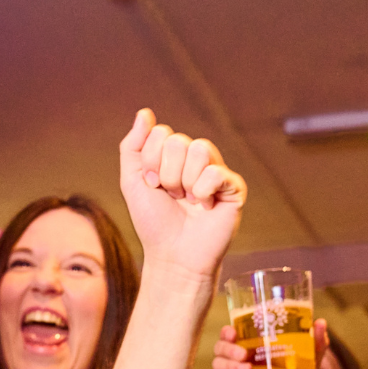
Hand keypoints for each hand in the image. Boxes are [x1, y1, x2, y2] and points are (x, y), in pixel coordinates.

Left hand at [119, 109, 245, 281]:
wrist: (173, 255)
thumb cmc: (154, 223)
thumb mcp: (133, 181)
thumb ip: (133, 146)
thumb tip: (145, 112)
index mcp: (173, 156)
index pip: (161, 133)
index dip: (151, 160)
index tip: (153, 185)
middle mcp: (196, 160)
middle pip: (178, 141)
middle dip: (167, 173)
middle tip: (172, 196)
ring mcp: (216, 172)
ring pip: (200, 149)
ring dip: (185, 182)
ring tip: (187, 201)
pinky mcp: (234, 188)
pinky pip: (217, 172)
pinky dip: (203, 191)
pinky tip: (204, 207)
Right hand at [211, 318, 327, 368]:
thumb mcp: (309, 362)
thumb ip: (315, 344)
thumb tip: (320, 323)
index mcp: (252, 349)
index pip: (230, 336)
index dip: (226, 332)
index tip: (232, 331)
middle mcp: (240, 364)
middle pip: (219, 351)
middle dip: (227, 349)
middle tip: (243, 353)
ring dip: (230, 367)